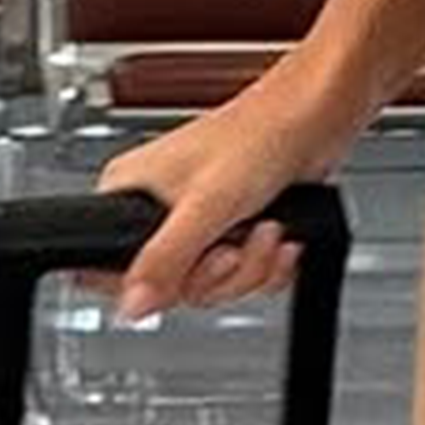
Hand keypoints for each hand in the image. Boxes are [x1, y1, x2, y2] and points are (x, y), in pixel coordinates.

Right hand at [88, 90, 349, 321]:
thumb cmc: (259, 135)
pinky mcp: (236, 232)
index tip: (183, 273)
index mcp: (130, 193)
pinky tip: (280, 236)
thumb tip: (130, 305)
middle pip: (172, 287)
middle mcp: (161, 210)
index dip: (150, 284)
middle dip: (219, 273)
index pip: (108, 269)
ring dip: (251, 265)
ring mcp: (201, 224)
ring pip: (212, 285)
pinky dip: (270, 265)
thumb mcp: (206, 204)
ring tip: (264, 229)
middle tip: (233, 246)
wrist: (316, 119)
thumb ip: (165, 259)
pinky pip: (244, 278)